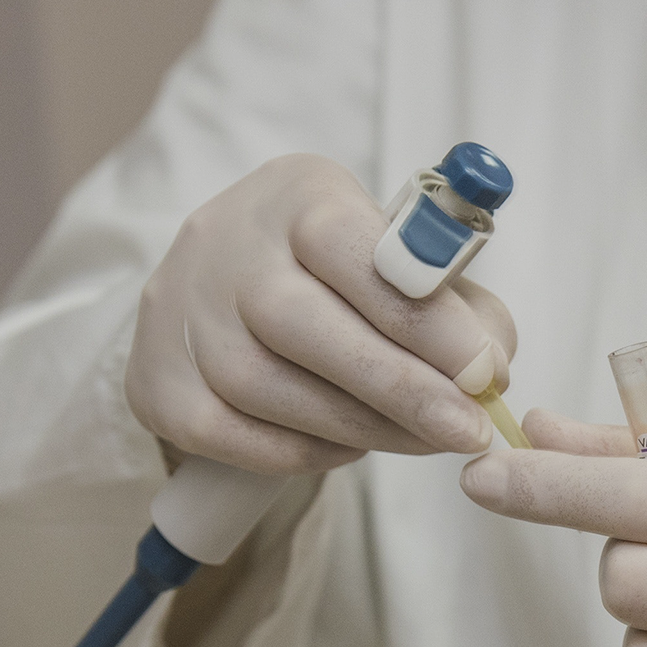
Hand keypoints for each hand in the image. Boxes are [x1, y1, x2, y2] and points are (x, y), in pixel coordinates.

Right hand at [125, 154, 515, 475]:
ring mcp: (179, 312)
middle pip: (303, 324)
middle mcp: (224, 243)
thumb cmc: (341, 274)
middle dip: (400, 387)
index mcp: (298, 195)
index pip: (357, 252)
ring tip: (424, 441)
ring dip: (361, 428)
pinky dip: (301, 451)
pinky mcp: (156, 382)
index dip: (428, 320)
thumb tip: (490, 372)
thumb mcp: (404, 259)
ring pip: (265, 387)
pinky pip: (232, 434)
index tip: (486, 373)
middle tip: (466, 431)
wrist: (225, 283)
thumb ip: (461, 307)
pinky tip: (350, 447)